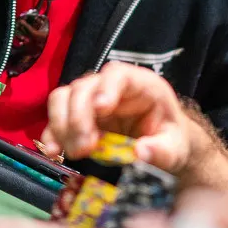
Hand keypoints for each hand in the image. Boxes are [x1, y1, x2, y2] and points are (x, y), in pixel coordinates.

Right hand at [42, 62, 197, 174]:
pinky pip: (56, 117)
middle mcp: (111, 86)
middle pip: (84, 87)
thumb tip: (141, 153)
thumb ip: (162, 151)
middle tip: (84, 149)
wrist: (160, 146)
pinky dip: (52, 133)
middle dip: (78, 117)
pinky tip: (53, 151)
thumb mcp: (175, 148)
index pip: (118, 75)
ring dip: (62, 124)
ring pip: (64, 97)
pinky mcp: (78, 115)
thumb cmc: (169, 139)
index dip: (106, 88)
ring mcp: (91, 99)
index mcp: (140, 85)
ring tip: (73, 152)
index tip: (101, 109)